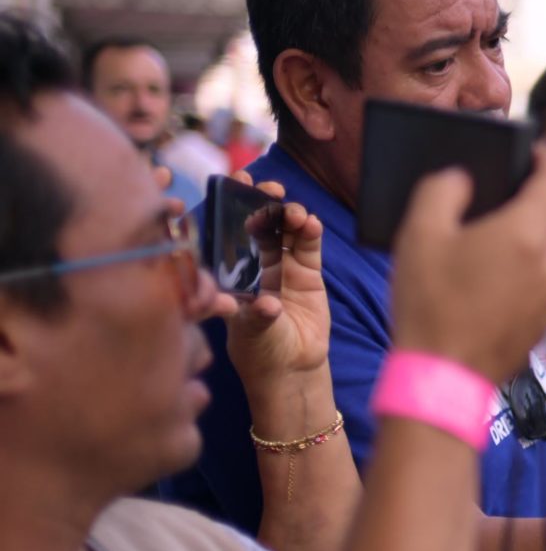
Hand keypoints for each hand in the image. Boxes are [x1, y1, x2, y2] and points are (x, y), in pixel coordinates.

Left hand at [223, 175, 330, 388]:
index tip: (235, 182)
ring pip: (285, 231)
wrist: (292, 368)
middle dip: (264, 202)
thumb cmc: (259, 351)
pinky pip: (309, 247)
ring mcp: (283, 267)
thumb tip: (264, 304)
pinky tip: (311, 223)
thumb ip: (255, 316)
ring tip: (294, 211)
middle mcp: (255, 264)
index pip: (228, 230)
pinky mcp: (308, 275)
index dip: (231, 205)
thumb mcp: (249, 334)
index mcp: (231, 272)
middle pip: (259, 223)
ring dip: (289, 215)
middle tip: (268, 188)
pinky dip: (310, 233)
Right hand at [387, 149, 545, 382]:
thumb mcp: (420, 232)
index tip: (533, 150)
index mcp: (529, 232)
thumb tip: (462, 177)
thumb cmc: (430, 303)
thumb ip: (443, 188)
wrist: (443, 378)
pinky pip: (545, 280)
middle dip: (532, 199)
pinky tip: (492, 275)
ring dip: (529, 236)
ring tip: (490, 238)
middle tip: (500, 195)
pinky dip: (527, 268)